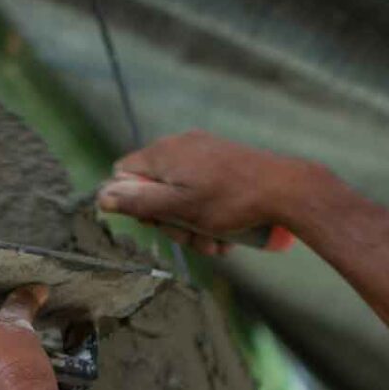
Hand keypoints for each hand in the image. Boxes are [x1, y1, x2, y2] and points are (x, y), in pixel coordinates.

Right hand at [97, 130, 322, 253]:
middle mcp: (181, 146)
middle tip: (190, 237)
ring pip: (181, 196)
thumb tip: (102, 197)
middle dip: (170, 220)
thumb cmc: (229, 200)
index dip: (132, 201)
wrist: (286, 189)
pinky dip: (210, 216)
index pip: (124, 173)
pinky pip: (204, 192)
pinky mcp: (224, 162)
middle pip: (154, 189)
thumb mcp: (178, 208)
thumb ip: (138, 203)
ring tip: (214, 243)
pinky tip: (226, 235)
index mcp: (164, 153)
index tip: (154, 220)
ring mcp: (204, 153)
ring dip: (193, 226)